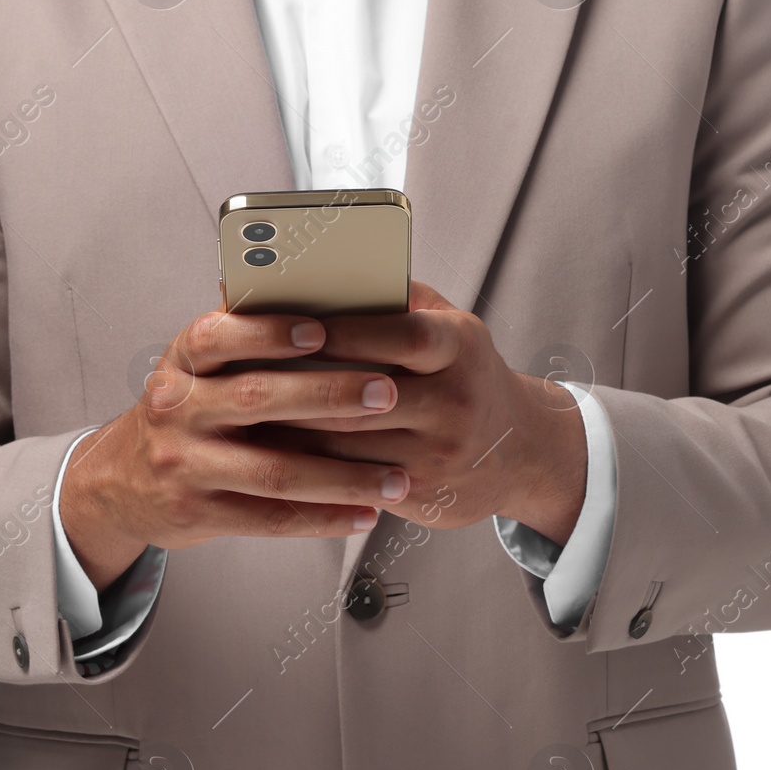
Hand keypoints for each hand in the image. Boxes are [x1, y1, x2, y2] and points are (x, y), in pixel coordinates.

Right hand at [59, 307, 412, 589]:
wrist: (123, 482)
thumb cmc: (189, 410)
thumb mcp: (199, 368)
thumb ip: (246, 337)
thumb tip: (314, 287)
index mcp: (182, 361)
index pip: (219, 336)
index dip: (269, 331)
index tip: (324, 329)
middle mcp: (176, 409)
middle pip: (257, 399)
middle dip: (330, 395)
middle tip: (390, 393)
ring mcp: (183, 464)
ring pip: (274, 472)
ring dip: (343, 477)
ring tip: (396, 477)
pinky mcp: (196, 514)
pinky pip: (270, 519)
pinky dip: (323, 518)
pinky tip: (365, 514)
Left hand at [258, 281, 587, 544]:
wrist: (521, 450)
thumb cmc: (465, 371)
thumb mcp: (449, 325)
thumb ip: (395, 300)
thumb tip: (316, 275)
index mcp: (461, 347)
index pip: (404, 335)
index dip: (349, 332)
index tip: (298, 325)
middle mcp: (457, 401)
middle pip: (367, 396)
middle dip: (304, 387)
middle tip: (250, 375)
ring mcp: (441, 453)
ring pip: (352, 444)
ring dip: (295, 431)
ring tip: (249, 415)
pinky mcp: (424, 494)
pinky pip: (353, 480)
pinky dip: (311, 465)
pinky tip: (276, 451)